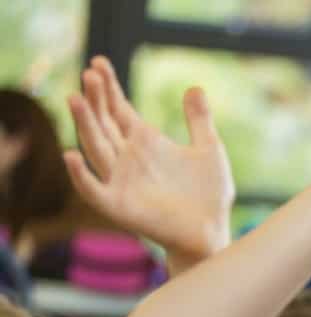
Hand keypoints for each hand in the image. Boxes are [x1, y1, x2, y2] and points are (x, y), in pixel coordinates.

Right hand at [62, 56, 233, 264]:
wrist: (213, 232)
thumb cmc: (209, 195)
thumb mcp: (209, 150)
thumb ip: (199, 120)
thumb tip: (195, 87)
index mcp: (144, 143)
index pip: (118, 109)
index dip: (108, 87)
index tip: (99, 63)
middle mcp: (126, 159)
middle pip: (103, 123)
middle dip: (96, 99)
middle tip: (90, 74)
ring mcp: (120, 181)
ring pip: (94, 148)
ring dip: (84, 125)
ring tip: (74, 98)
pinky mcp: (118, 206)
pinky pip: (93, 190)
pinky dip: (80, 175)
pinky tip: (69, 155)